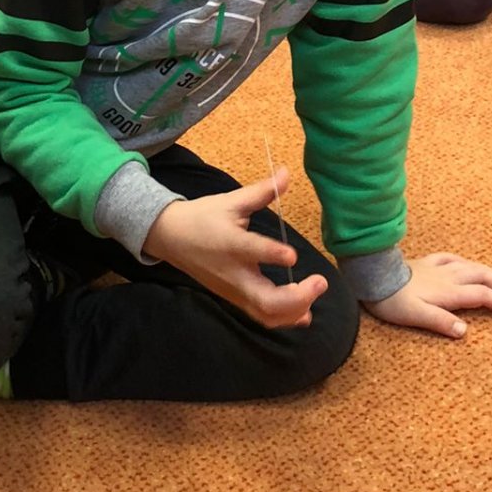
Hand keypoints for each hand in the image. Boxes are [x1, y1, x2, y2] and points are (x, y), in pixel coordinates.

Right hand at [143, 167, 325, 328]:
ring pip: (265, 313)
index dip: (273, 255)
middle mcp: (233, 273)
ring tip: (315, 291)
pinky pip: (261, 316)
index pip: (252, 252)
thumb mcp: (230, 201)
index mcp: (231, 243)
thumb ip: (261, 192)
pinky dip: (284, 318)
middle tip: (320, 281)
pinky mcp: (234, 299)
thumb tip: (286, 173)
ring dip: (294, 310)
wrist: (171, 239)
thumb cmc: (202, 217)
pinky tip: (304, 312)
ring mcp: (234, 291)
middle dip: (297, 298)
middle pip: (265, 300)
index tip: (293, 255)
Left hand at [363, 253, 491, 337]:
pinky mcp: (427, 263)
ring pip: (472, 267)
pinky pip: (453, 258)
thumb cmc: (393, 301)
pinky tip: (469, 263)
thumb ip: (441, 322)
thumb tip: (464, 332)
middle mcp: (448, 277)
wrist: (374, 278)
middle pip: (483, 278)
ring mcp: (438, 267)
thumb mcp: (417, 316)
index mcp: (449, 292)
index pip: (482, 296)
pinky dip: (467, 262)